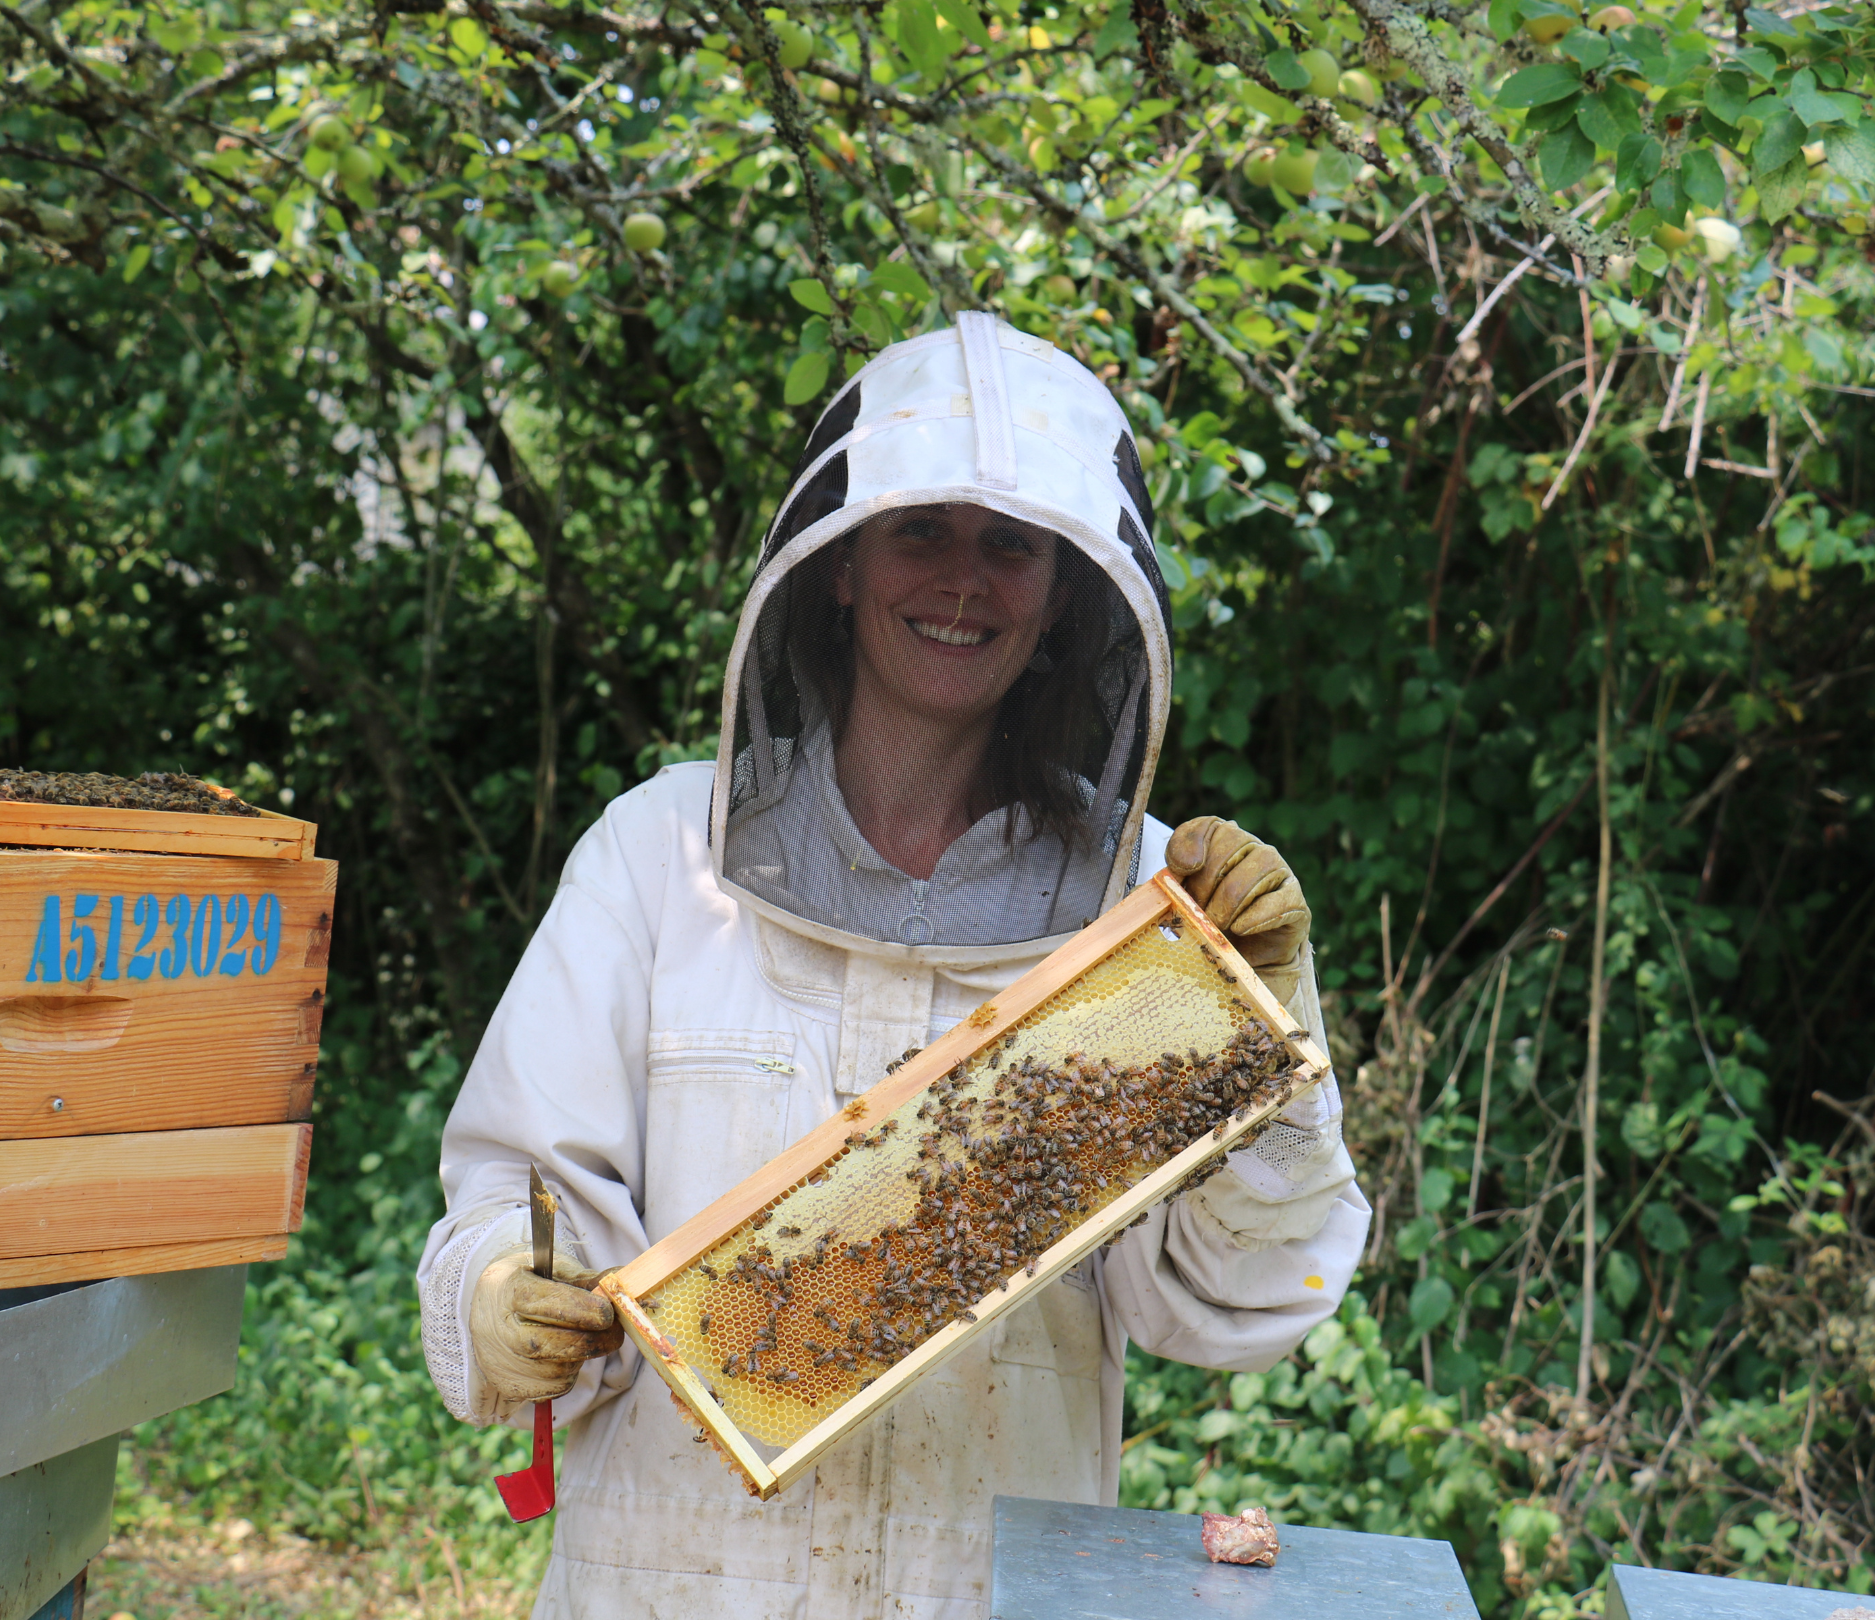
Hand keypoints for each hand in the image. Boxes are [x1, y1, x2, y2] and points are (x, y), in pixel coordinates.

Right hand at [469, 1250, 624, 1404]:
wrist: (488, 1308)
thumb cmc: (529, 1282)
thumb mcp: (552, 1269)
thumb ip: (586, 1279)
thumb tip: (621, 1283)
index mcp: (510, 1291)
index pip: (549, 1304)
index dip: (584, 1309)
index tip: (608, 1310)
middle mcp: (501, 1330)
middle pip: (555, 1344)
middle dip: (595, 1339)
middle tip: (615, 1331)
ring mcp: (503, 1363)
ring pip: (560, 1370)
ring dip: (582, 1357)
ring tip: (578, 1337)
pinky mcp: (511, 1387)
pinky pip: (556, 1388)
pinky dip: (569, 1373)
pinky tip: (561, 1355)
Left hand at [1165, 816, 1310, 1004]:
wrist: (1235, 958)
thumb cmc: (1205, 917)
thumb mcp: (1180, 892)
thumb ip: (1175, 870)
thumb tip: (1189, 863)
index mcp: (1227, 841)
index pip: (1211, 826)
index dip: (1192, 847)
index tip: (1182, 873)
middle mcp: (1257, 850)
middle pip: (1231, 850)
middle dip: (1206, 885)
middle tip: (1197, 911)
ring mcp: (1280, 874)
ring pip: (1257, 871)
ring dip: (1229, 903)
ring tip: (1216, 925)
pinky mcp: (1297, 903)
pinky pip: (1281, 901)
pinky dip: (1256, 917)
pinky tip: (1240, 928)